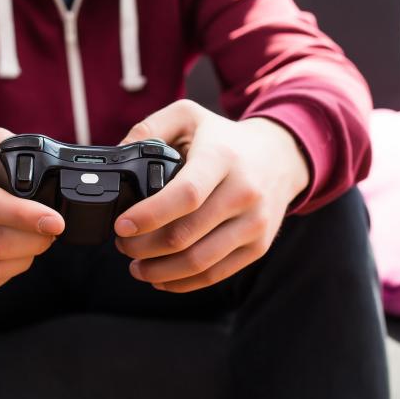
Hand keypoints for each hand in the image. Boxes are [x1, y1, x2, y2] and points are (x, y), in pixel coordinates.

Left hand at [114, 100, 309, 292]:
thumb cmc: (224, 139)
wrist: (281, 157)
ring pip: (199, 261)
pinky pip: (216, 274)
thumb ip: (149, 129)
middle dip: (143, 246)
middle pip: (186, 234)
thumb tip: (118, 153)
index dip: (149, 215)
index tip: (121, 225)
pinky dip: (183, 282)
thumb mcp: (188, 116)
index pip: (186, 194)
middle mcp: (243, 192)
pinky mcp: (258, 246)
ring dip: (159, 270)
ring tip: (135, 265)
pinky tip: (160, 277)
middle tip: (122, 244)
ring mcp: (254, 223)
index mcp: (222, 158)